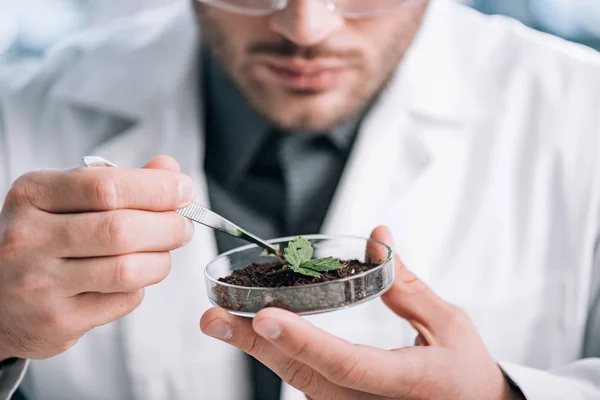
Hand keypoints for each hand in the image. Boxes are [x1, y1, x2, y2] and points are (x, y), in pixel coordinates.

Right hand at [0, 156, 194, 360]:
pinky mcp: (57, 322)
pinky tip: (133, 278)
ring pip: (127, 270)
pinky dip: (141, 286)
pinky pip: (122, 301)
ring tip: (163, 252)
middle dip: (169, 226)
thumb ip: (118, 182)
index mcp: (33, 195)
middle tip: (183, 226)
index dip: (157, 188)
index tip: (184, 190)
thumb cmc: (40, 238)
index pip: (106, 186)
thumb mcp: (63, 198)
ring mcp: (40, 284)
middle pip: (121, 229)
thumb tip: (170, 171)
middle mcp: (29, 238)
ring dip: (161, 260)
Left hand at [201, 226, 522, 399]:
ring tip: (220, 321)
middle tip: (214, 318)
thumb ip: (409, 285)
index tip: (266, 317)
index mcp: (405, 382)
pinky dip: (277, 354)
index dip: (305, 341)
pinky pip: (304, 380)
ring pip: (298, 380)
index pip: (347, 364)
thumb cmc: (464, 371)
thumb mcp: (448, 325)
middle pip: (305, 375)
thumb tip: (377, 237)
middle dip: (255, 346)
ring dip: (257, 349)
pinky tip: (251, 331)